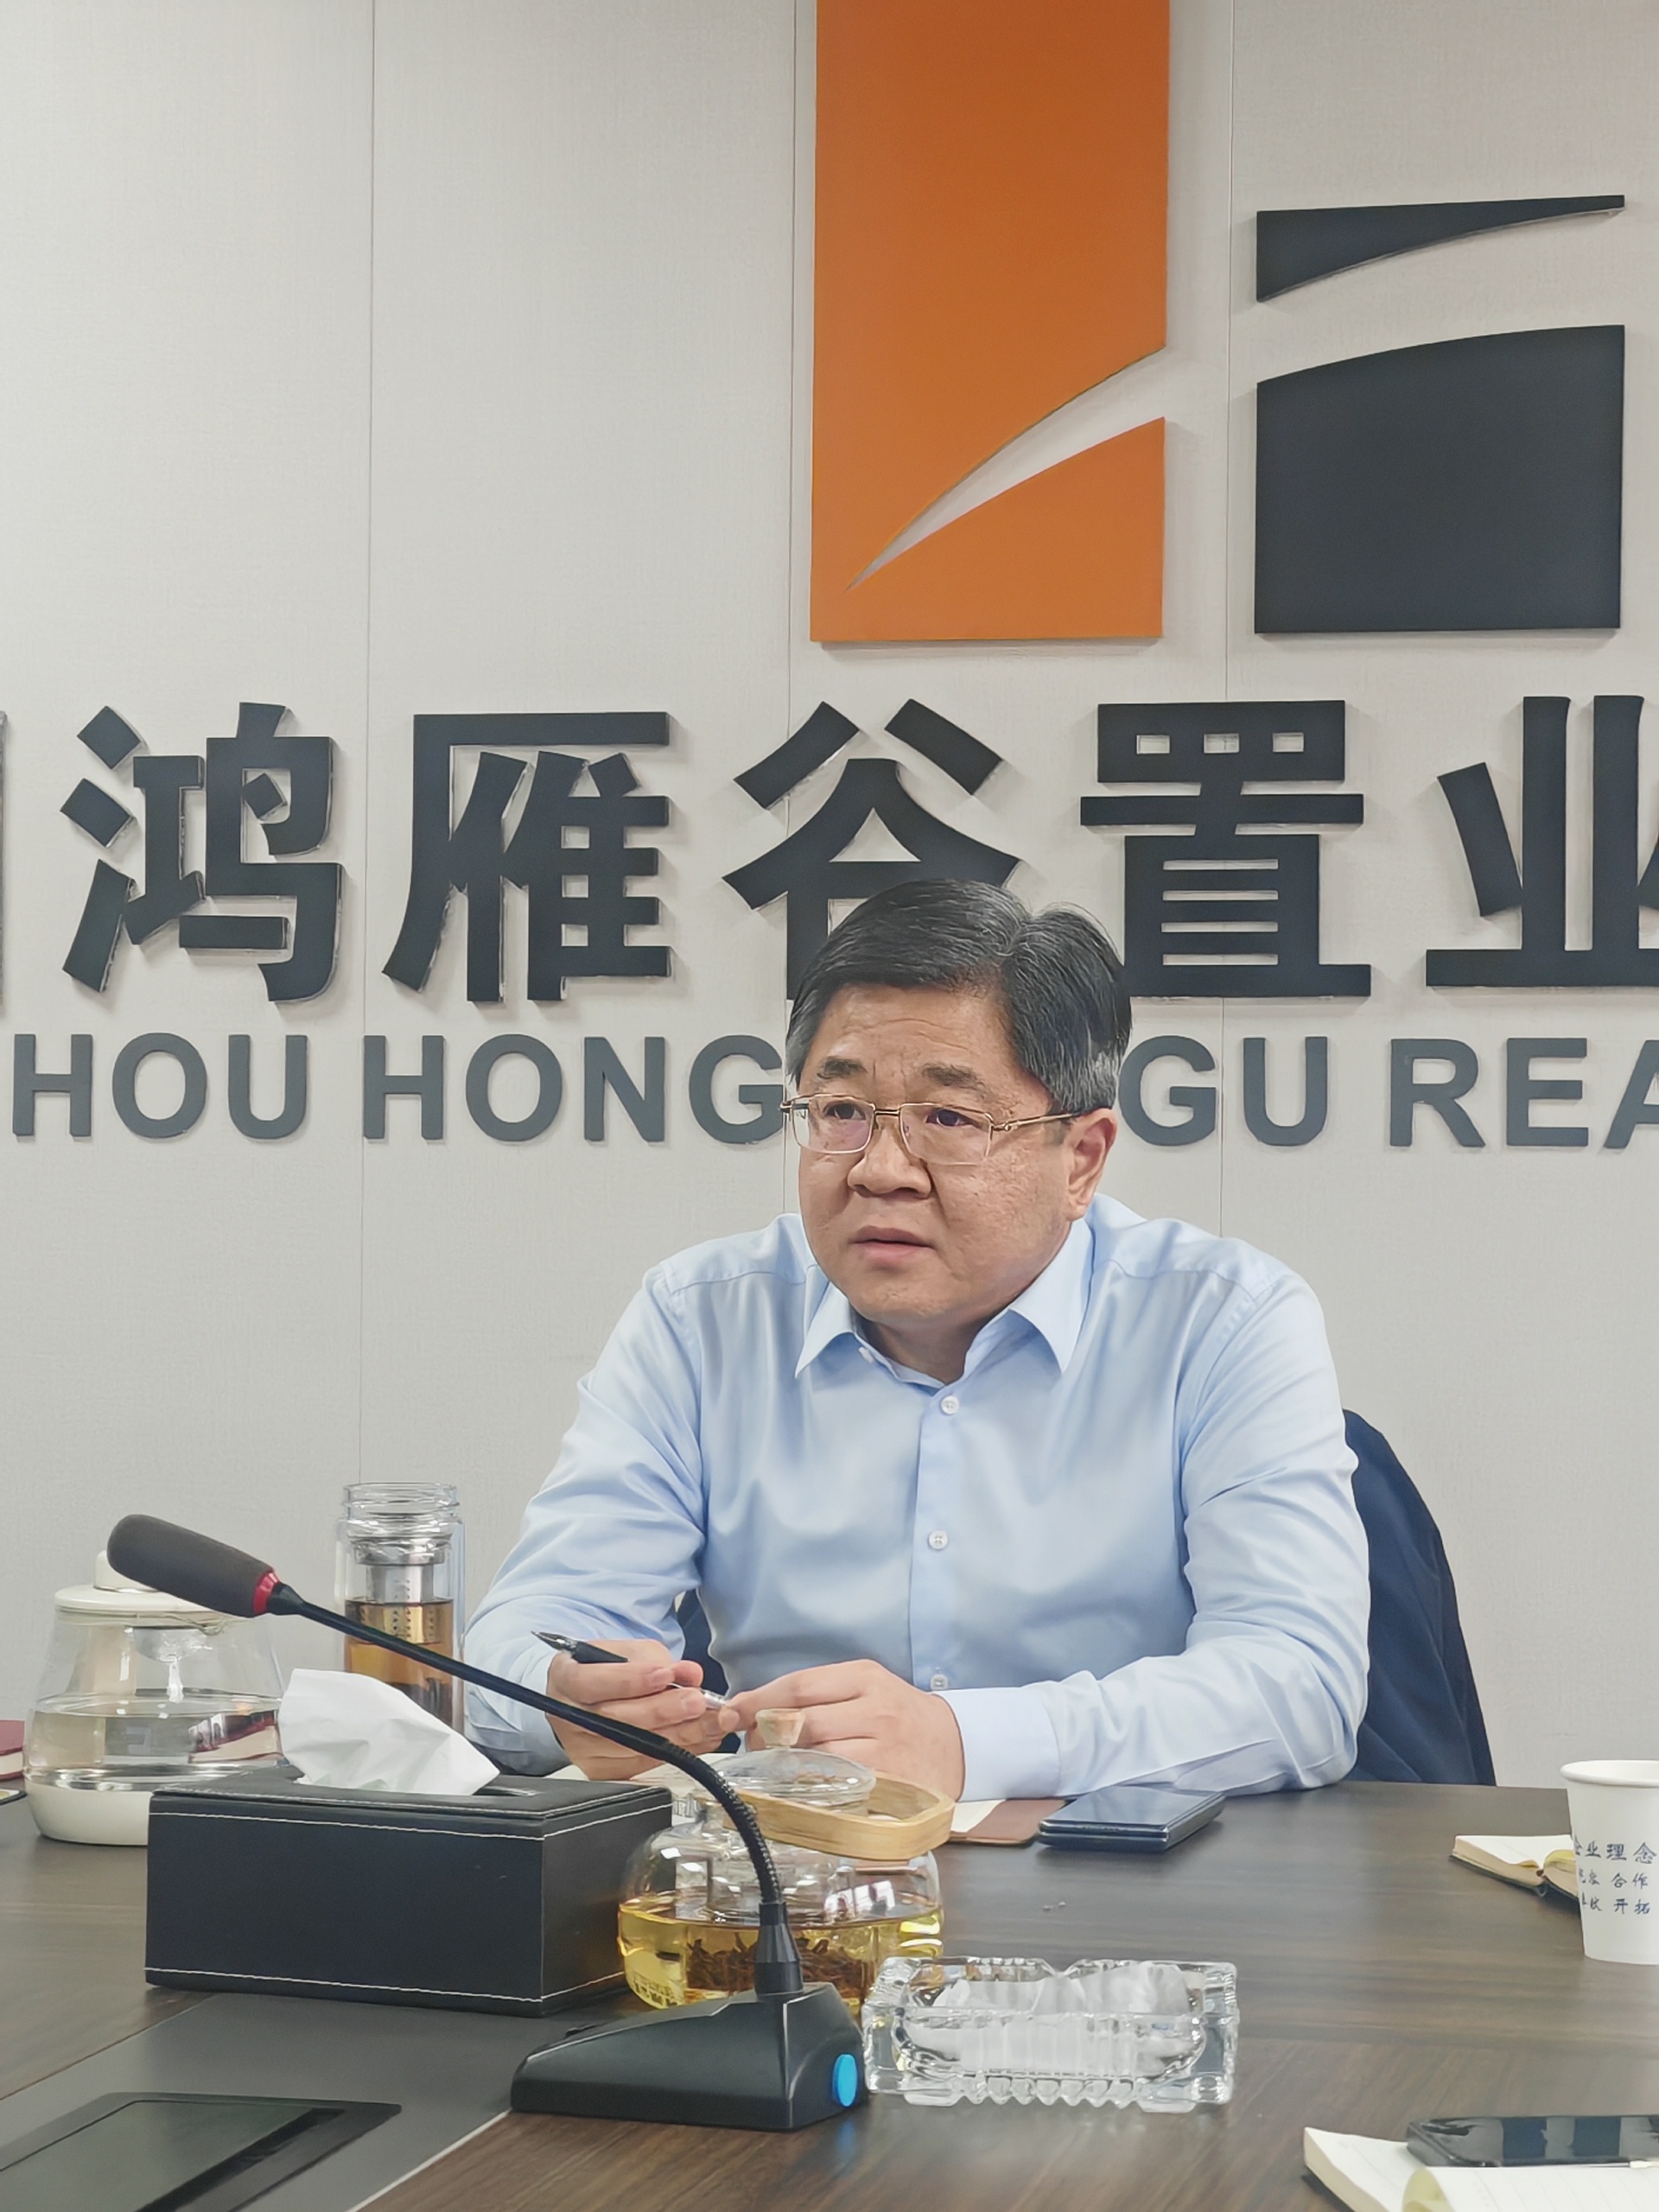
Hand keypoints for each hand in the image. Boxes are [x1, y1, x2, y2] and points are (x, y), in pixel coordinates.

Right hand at [545, 1638, 734, 1779]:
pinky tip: (701, 1738)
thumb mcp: (628, 1651)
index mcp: (565, 1678)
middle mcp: (568, 1717)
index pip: (592, 1684)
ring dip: (679, 1735)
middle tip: (697, 1701)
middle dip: (663, 1712)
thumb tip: (689, 1674)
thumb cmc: (608, 1669)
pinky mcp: (602, 1770)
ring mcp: (582, 1749)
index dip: (630, 1681)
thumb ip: (656, 1659)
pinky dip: (677, 1752)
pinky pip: (643, 1765)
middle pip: (615, 1721)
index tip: (665, 1674)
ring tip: (710, 1721)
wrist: (590, 1695)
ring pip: (633, 1747)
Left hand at [727, 1661, 964, 1798]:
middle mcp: (875, 1708)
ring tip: (773, 1769)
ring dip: (785, 1766)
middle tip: (751, 1747)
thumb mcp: (866, 1688)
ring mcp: (884, 1747)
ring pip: (817, 1756)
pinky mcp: (890, 1782)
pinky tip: (801, 1790)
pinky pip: (838, 1787)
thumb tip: (757, 1712)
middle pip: (803, 1722)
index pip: (799, 1685)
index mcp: (864, 1677)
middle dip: (766, 1737)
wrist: (957, 1744)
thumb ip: (819, 1695)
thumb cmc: (900, 1717)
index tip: (732, 1712)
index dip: (758, 1700)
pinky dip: (812, 1789)